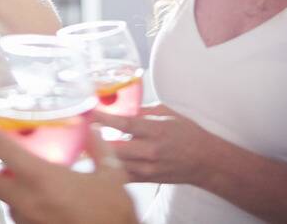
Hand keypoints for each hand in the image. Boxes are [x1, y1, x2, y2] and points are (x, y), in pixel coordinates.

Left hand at [0, 121, 137, 223]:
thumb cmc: (112, 212)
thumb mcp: (111, 175)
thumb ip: (99, 150)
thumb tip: (93, 132)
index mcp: (43, 179)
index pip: (4, 152)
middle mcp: (29, 202)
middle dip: (0, 176)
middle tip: (15, 169)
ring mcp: (30, 222)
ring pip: (8, 206)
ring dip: (15, 196)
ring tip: (37, 191)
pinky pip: (23, 221)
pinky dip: (29, 213)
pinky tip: (49, 209)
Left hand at [93, 104, 214, 184]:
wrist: (204, 161)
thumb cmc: (187, 134)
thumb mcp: (167, 113)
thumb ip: (142, 111)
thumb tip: (121, 107)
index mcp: (155, 130)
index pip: (124, 123)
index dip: (103, 118)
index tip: (88, 111)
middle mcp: (150, 150)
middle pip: (114, 148)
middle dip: (95, 140)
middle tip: (81, 130)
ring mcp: (147, 167)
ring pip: (114, 164)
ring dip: (99, 155)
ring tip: (86, 145)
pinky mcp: (145, 179)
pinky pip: (121, 177)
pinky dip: (108, 169)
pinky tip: (100, 160)